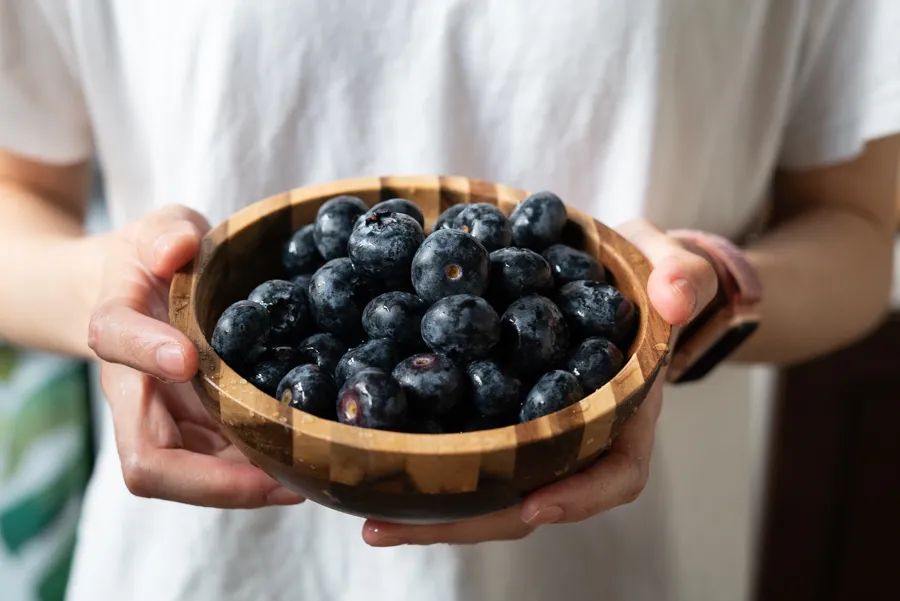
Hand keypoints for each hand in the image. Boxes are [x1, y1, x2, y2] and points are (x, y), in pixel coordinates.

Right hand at [87, 205, 303, 507]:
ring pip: (184, 479)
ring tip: (303, 478)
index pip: (114, 338)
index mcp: (119, 325)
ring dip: (242, 487)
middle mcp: (135, 391)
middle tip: (277, 477)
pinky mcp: (193, 432)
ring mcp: (163, 420)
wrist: (133, 295)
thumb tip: (178, 248)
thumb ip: (166, 233)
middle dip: (210, 478)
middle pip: (147, 460)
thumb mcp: (160, 229)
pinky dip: (255, 475)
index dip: (145, 352)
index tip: (188, 357)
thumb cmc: (152, 259)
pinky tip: (301, 464)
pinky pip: (218, 468)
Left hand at [362, 219, 716, 544]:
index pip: (616, 474)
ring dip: (431, 505)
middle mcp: (576, 434)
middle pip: (530, 497)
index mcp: (624, 413)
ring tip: (366, 518)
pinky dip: (425, 457)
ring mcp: (534, 427)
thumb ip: (681, 276)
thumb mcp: (672, 264)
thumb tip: (674, 298)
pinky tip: (373, 457)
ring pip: (489, 482)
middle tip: (391, 528)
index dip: (578, 497)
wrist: (620, 273)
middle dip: (467, 519)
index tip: (532, 505)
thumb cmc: (650, 276)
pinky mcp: (498, 408)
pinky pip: (465, 441)